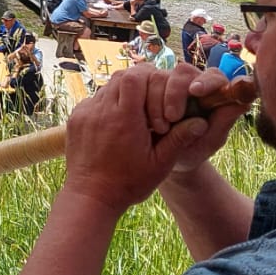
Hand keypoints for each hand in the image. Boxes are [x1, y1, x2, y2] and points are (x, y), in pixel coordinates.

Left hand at [62, 65, 253, 213]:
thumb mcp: (160, 164)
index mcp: (124, 118)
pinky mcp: (75, 118)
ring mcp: (86, 113)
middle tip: (149, 106)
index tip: (158, 104)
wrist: (90, 198)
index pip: (135, 77)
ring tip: (133, 118)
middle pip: (121, 76)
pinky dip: (107, 106)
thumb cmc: (129, 184)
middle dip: (139, 84)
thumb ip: (179, 139)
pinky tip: (115, 126)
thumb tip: (200, 122)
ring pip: (106, 87)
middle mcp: (102, 110)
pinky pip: (93, 100)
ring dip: (123, 95)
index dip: (149, 80)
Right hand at [146, 65, 256, 173]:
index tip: (195, 92)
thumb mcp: (210, 141)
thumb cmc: (193, 149)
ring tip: (159, 126)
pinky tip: (144, 118)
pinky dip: (140, 98)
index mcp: (213, 92)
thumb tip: (243, 101)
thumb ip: (224, 121)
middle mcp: (191, 82)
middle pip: (184, 71)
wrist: (165, 158)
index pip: (214, 76)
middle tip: (172, 117)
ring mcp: (168, 82)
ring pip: (160, 74)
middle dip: (175, 92)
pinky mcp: (147, 86)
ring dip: (156, 99)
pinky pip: (141, 82)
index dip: (206, 81)